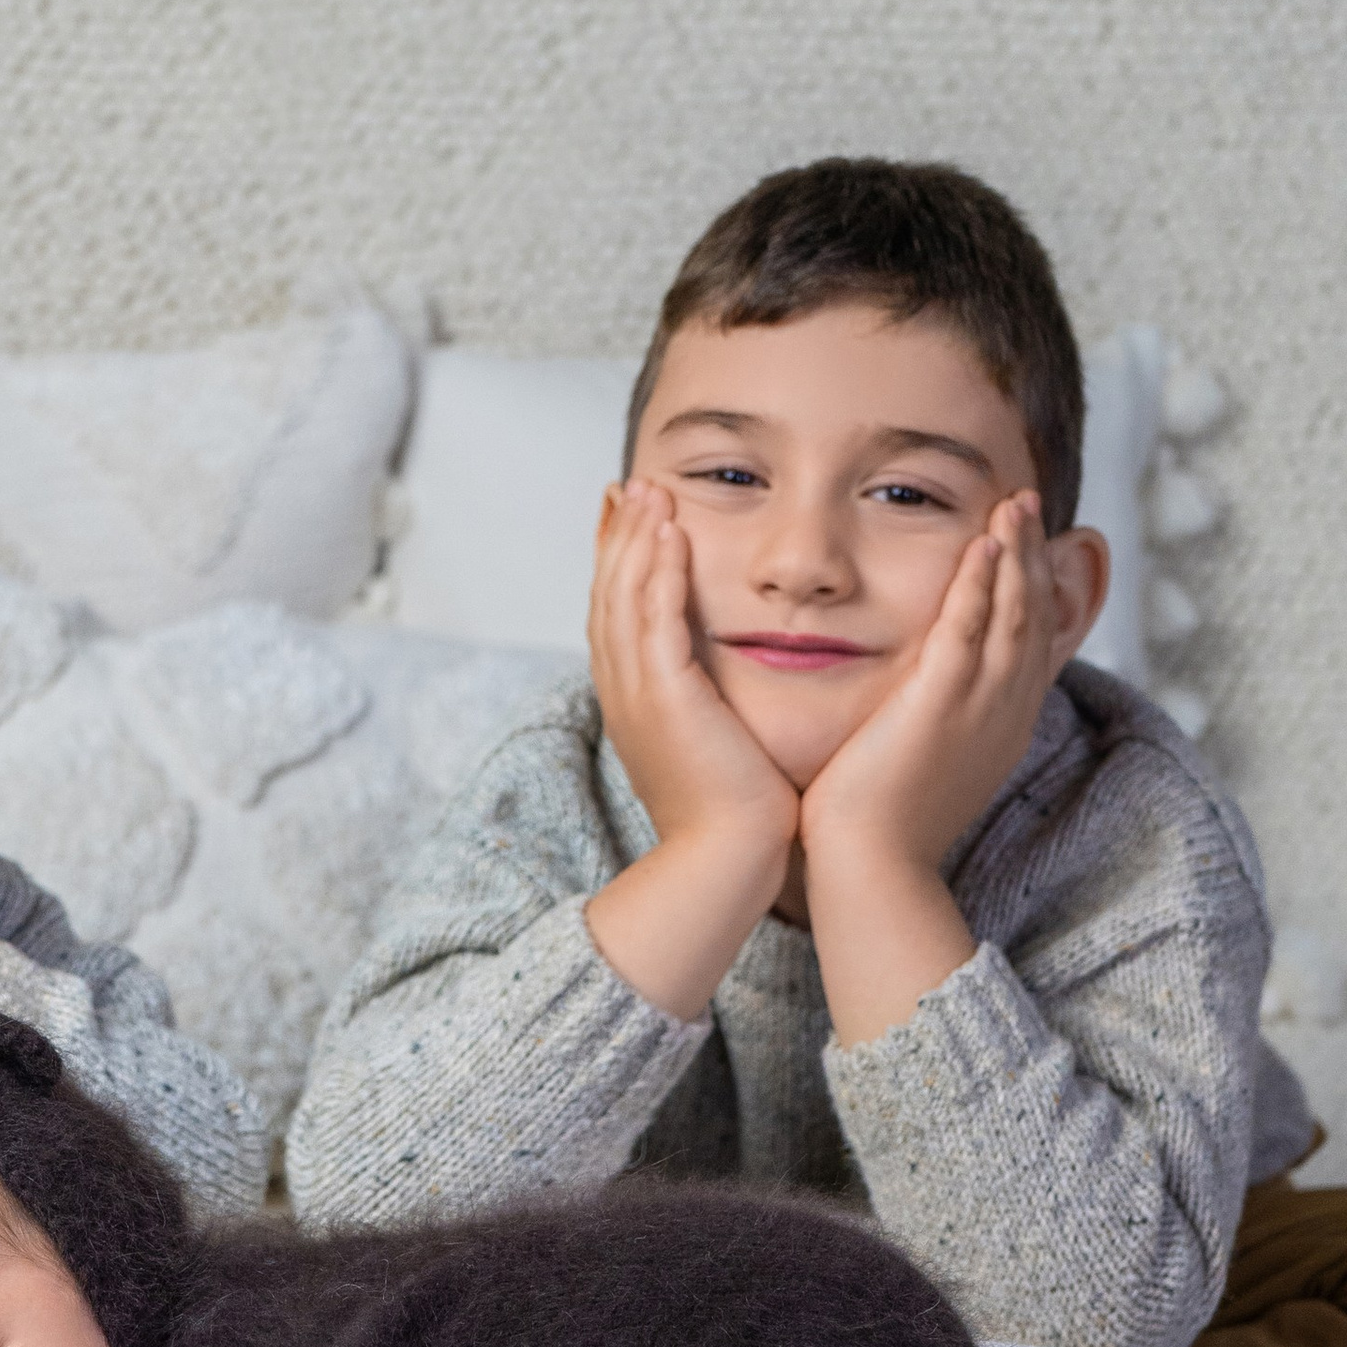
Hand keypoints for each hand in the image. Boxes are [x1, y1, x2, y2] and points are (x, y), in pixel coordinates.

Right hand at [582, 482, 800, 1021]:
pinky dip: (658, 575)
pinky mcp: (664, 698)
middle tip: (628, 485)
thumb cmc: (738, 812)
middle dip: (617, 537)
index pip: (616, 613)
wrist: (729, 861)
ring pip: (624, 599)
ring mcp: (637, 694)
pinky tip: (670, 536)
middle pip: (608, 595)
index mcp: (633, 700)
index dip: (616, 561)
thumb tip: (727, 677)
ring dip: (635, 540)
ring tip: (649, 492)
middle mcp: (623, 692)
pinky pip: (655, 622)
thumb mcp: (716, 742)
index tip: (626, 516)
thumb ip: (712, 700)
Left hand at [798, 493, 1070, 885]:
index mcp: (1001, 726)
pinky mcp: (942, 706)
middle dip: (1033, 555)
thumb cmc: (879, 827)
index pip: (1028, 641)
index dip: (1031, 587)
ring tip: (1015, 502)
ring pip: (1011, 614)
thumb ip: (929, 722)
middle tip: (1029, 501)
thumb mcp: (921, 763)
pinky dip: (981, 585)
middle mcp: (1004, 712)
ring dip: (1016, 553)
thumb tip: (915, 703)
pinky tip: (983, 544)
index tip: (1024, 542)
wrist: (870, 868)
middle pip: (1031, 616)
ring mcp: (980, 708)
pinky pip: (969, 630)